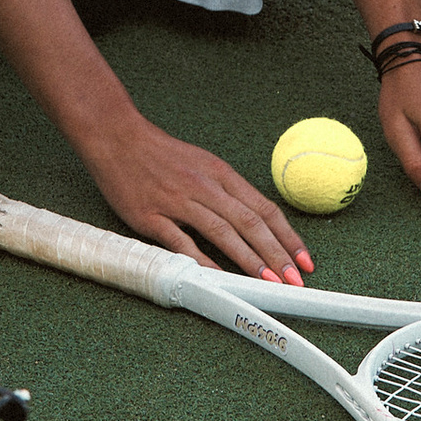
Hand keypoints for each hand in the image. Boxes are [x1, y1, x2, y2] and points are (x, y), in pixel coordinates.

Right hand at [79, 113, 313, 283]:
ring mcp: (178, 201)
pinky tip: (218, 279)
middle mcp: (205, 187)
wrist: (116, 137)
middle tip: (294, 281)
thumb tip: (257, 220)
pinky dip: (202, 261)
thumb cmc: (161, 154)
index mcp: (221, 174)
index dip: (288, 237)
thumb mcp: (203, 164)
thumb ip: (227, 191)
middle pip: (250, 223)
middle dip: (276, 254)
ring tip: (267, 283)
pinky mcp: (151, 216)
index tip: (304, 260)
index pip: (264, 209)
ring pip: (222, 233)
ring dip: (248, 260)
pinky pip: (182, 243)